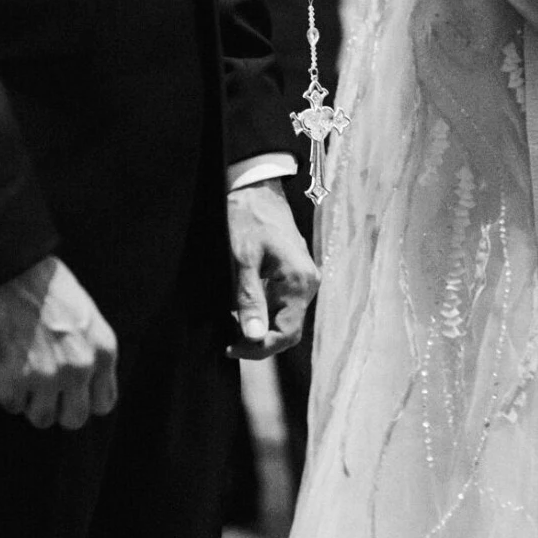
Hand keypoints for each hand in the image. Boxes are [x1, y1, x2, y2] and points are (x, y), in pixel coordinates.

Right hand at [0, 256, 118, 430]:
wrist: (15, 272)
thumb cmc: (51, 290)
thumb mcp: (89, 319)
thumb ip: (92, 353)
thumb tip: (86, 386)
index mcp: (104, 352)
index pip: (104, 405)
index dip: (84, 401)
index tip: (70, 393)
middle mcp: (81, 368)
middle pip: (74, 420)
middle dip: (59, 409)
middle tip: (44, 391)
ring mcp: (48, 376)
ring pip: (42, 419)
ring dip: (31, 404)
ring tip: (24, 378)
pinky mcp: (14, 378)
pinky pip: (12, 406)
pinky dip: (7, 394)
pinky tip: (7, 371)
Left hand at [226, 179, 319, 360]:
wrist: (256, 189)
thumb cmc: (248, 219)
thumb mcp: (242, 261)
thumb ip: (249, 300)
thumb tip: (254, 337)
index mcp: (299, 281)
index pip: (286, 333)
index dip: (259, 348)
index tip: (231, 348)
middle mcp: (308, 283)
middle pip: (288, 330)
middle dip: (260, 341)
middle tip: (229, 341)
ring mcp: (304, 279)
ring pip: (285, 319)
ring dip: (262, 327)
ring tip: (232, 324)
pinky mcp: (296, 275)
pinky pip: (284, 305)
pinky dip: (265, 313)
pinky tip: (243, 309)